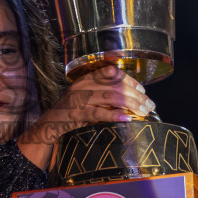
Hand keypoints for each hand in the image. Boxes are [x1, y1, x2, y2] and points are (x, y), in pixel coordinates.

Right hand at [15, 67, 152, 169]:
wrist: (48, 125)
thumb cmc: (71, 113)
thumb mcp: (85, 98)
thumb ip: (102, 94)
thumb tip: (130, 97)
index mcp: (85, 79)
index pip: (111, 72)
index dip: (129, 79)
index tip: (142, 89)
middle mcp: (82, 85)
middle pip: (115, 86)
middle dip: (136, 95)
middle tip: (149, 104)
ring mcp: (78, 99)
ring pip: (110, 97)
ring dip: (130, 104)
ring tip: (144, 111)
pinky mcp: (76, 114)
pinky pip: (98, 113)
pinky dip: (114, 115)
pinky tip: (127, 118)